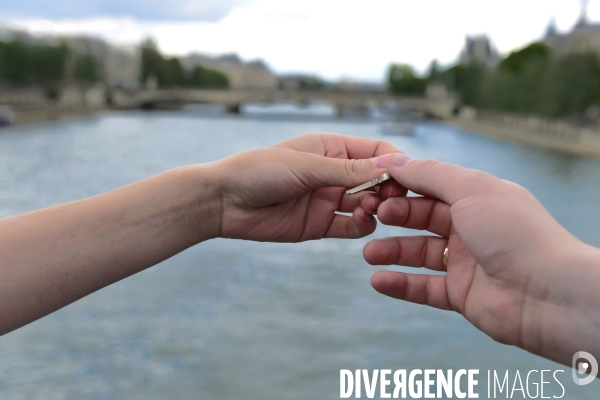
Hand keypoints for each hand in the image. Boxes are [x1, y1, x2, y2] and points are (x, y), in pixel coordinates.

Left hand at [213, 133, 402, 241]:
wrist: (224, 201)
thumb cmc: (260, 170)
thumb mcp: (307, 166)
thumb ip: (349, 170)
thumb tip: (393, 165)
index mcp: (332, 148)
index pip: (377, 152)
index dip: (395, 163)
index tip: (406, 177)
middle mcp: (335, 173)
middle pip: (377, 180)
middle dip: (389, 189)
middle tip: (390, 198)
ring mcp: (328, 200)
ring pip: (368, 205)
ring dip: (377, 208)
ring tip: (372, 209)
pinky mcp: (320, 225)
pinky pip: (352, 227)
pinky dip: (363, 226)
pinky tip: (362, 222)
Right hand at [363, 154, 599, 366]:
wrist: (548, 291)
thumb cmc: (513, 231)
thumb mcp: (470, 188)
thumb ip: (429, 174)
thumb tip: (393, 160)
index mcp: (477, 197)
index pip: (431, 187)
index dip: (402, 186)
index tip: (374, 186)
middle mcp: (471, 227)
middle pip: (422, 218)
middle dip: (394, 217)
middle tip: (373, 217)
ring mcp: (466, 262)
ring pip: (419, 253)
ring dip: (392, 252)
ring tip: (368, 253)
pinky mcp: (462, 294)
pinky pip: (424, 288)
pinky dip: (401, 285)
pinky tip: (378, 280)